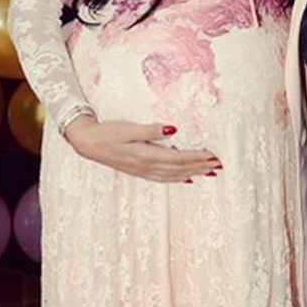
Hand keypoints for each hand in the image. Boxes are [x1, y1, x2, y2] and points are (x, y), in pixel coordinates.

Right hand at [64, 116, 221, 182]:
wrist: (88, 143)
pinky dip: (177, 179)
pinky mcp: (139, 171)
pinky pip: (163, 178)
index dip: (198, 158)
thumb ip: (151, 130)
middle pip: (180, 168)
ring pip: (173, 175)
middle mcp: (147, 166)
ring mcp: (143, 171)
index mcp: (147, 155)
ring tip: (209, 172)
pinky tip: (186, 179)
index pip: (179, 158)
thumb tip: (173, 129)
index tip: (214, 156)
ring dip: (192, 173)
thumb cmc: (108, 132)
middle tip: (219, 165)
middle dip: (200, 166)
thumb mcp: (129, 128)